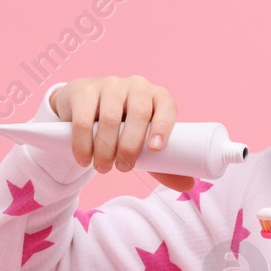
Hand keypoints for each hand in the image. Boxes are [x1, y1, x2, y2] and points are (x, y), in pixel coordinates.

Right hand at [49, 76, 194, 192]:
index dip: (163, 126)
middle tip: (122, 169)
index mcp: (157, 97)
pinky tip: (84, 158)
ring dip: (105, 149)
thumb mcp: (142, 142)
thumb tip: (188, 185)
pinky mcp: (84, 90)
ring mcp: (109, 84)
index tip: (155, 149)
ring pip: (110, 118)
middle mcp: (136, 86)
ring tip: (102, 167)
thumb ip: (162, 163)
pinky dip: (83, 144)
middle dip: (130, 147)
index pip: (167, 106)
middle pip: (138, 114)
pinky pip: (83, 119)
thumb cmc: (123, 127)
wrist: (84, 107)